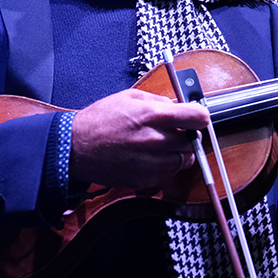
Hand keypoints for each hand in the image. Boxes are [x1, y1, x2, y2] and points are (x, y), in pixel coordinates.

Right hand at [69, 89, 209, 188]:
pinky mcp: (146, 179)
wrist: (76, 148)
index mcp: (154, 115)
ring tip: (163, 145)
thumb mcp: (130, 97)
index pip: (198, 117)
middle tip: (177, 131)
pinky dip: (166, 166)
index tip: (198, 117)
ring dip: (180, 152)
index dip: (201, 116)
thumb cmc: (100, 120)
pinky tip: (152, 157)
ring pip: (185, 159)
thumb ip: (159, 100)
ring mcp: (152, 162)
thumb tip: (178, 106)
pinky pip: (169, 173)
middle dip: (189, 135)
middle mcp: (157, 140)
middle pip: (193, 141)